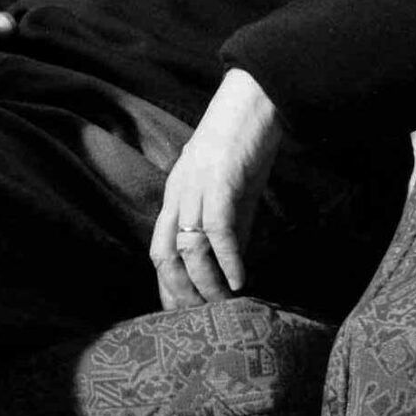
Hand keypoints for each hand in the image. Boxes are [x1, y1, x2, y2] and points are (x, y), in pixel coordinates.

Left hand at [149, 68, 281, 310]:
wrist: (257, 98)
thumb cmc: (245, 143)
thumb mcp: (232, 190)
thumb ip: (229, 226)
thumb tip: (233, 269)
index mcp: (176, 192)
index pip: (158, 249)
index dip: (168, 287)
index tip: (186, 314)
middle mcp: (179, 191)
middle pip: (163, 254)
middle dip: (182, 293)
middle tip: (204, 317)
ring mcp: (197, 184)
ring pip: (188, 247)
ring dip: (206, 284)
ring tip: (226, 305)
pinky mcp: (221, 178)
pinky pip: (217, 229)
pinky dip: (228, 260)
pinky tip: (241, 280)